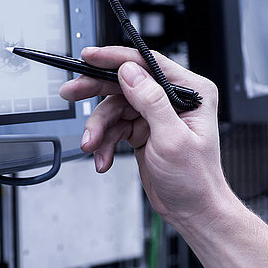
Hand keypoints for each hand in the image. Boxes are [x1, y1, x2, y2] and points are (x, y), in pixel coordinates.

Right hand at [59, 46, 230, 222]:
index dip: (116, 59)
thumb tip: (130, 72)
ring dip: (99, 128)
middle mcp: (172, 99)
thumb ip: (151, 101)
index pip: (148, 64)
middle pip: (125, 83)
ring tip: (92, 145)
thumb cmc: (195, 179)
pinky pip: (115, 127)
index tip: (90, 57)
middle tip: (71, 92)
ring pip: (115, 108)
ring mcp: (156, 115)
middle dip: (96, 91)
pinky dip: (105, 142)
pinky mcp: (143, 130)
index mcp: (189, 92)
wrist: (192, 210)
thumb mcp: (172, 139)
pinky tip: (102, 158)